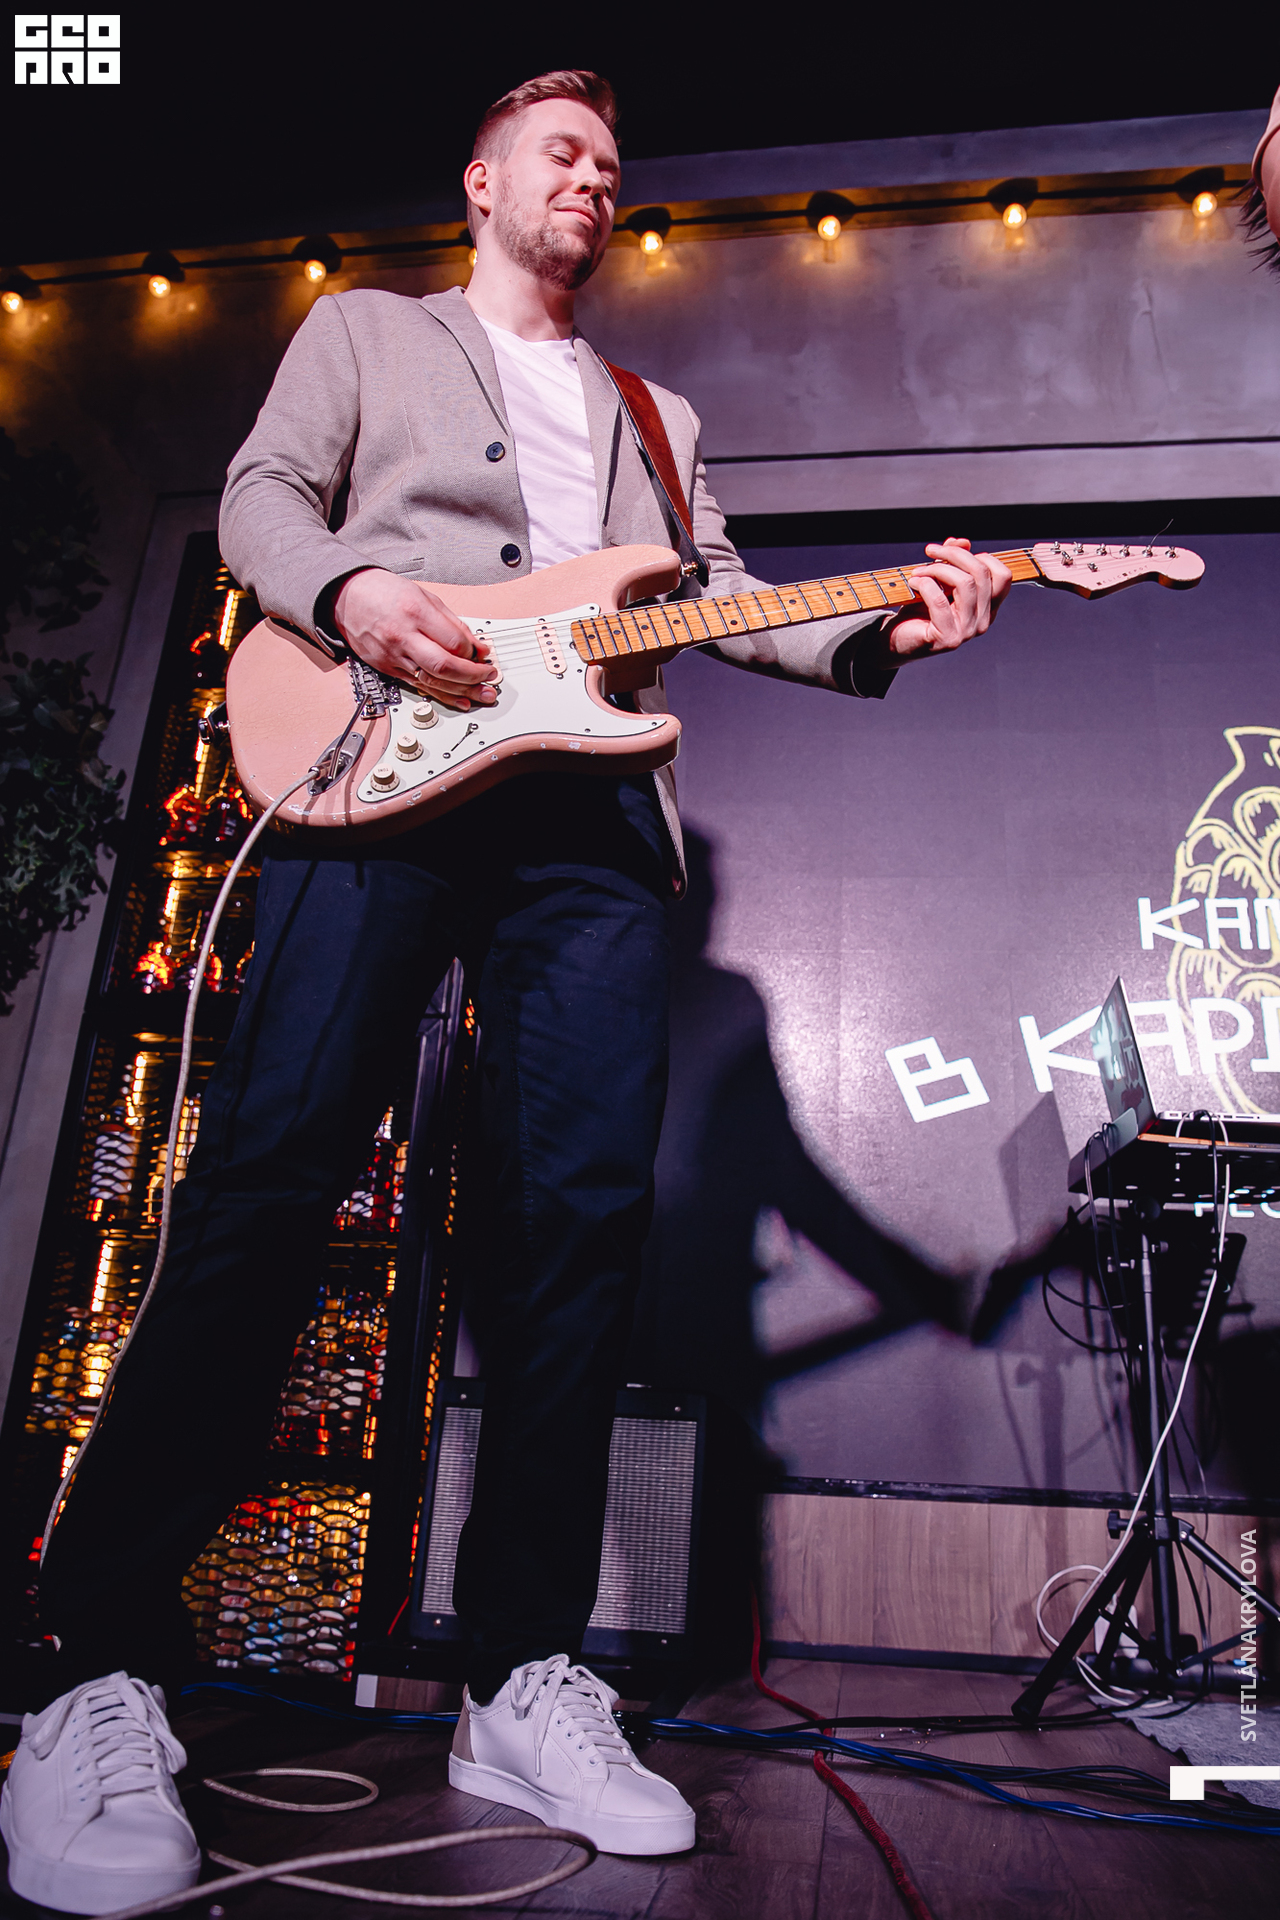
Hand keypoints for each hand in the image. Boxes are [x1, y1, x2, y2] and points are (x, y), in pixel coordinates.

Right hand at [331, 569, 498, 710]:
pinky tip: (459, 700)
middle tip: (489, 678)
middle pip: (444, 666)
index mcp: (415, 612)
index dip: (474, 652)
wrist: (347, 598)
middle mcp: (403, 637)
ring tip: (482, 695)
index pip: (454, 641)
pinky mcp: (388, 669)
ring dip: (462, 692)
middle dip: (472, 676)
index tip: (484, 654)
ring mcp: (393, 656)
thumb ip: (452, 622)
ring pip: (432, 682)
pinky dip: (442, 695)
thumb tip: (476, 645)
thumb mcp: (423, 596)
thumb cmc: (383, 593)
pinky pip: (419, 687)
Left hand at [878, 538, 1011, 665]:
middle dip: (953, 554)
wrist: (899, 639)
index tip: (953, 552)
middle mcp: (983, 621)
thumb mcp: (940, 580)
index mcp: (988, 608)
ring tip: (919, 571)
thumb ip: (953, 561)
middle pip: (981, 573)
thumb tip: (962, 541)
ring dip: (937, 569)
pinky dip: (925, 585)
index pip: (1003, 576)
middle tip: (930, 551)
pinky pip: (940, 600)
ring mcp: (968, 632)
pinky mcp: (948, 638)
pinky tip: (914, 583)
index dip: (981, 556)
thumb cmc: (920, 610)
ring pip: (964, 583)